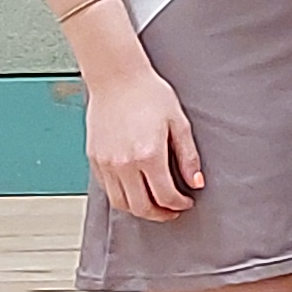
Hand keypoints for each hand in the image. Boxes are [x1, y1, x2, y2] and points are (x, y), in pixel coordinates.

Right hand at [83, 59, 204, 217]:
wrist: (117, 77)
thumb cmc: (148, 93)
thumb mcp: (178, 122)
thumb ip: (188, 156)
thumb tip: (196, 182)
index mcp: (148, 155)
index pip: (165, 196)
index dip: (179, 205)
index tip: (186, 202)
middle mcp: (124, 164)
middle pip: (141, 207)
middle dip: (160, 215)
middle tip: (172, 211)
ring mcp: (106, 163)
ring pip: (121, 203)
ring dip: (139, 209)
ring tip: (154, 204)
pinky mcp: (94, 159)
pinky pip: (107, 189)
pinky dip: (122, 196)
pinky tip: (135, 189)